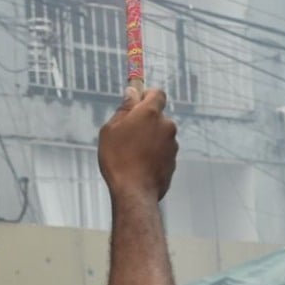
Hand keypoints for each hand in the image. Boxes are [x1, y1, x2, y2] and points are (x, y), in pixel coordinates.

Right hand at [98, 87, 177, 202]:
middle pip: (158, 116)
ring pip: (160, 135)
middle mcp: (166, 125)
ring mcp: (172, 145)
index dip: (147, 95)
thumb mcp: (111, 129)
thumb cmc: (118, 158)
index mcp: (151, 113)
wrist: (134, 192)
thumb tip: (132, 94)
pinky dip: (154, 154)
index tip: (136, 101)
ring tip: (131, 154)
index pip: (157, 93)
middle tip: (127, 133)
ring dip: (149, 139)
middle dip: (145, 121)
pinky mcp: (173, 161)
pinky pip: (162, 152)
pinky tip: (139, 165)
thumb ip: (124, 109)